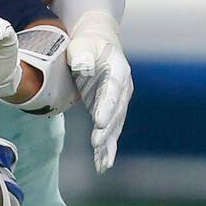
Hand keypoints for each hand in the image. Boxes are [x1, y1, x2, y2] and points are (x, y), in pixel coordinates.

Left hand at [67, 11, 132, 172]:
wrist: (98, 41)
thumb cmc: (86, 43)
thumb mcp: (82, 44)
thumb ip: (82, 55)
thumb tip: (83, 68)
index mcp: (118, 71)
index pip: (112, 92)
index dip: (106, 107)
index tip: (99, 122)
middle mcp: (123, 88)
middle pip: (116, 112)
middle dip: (107, 130)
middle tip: (96, 144)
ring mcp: (119, 100)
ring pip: (115, 125)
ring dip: (108, 144)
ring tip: (102, 164)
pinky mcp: (111, 110)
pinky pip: (110, 130)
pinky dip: (106, 146)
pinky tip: (102, 164)